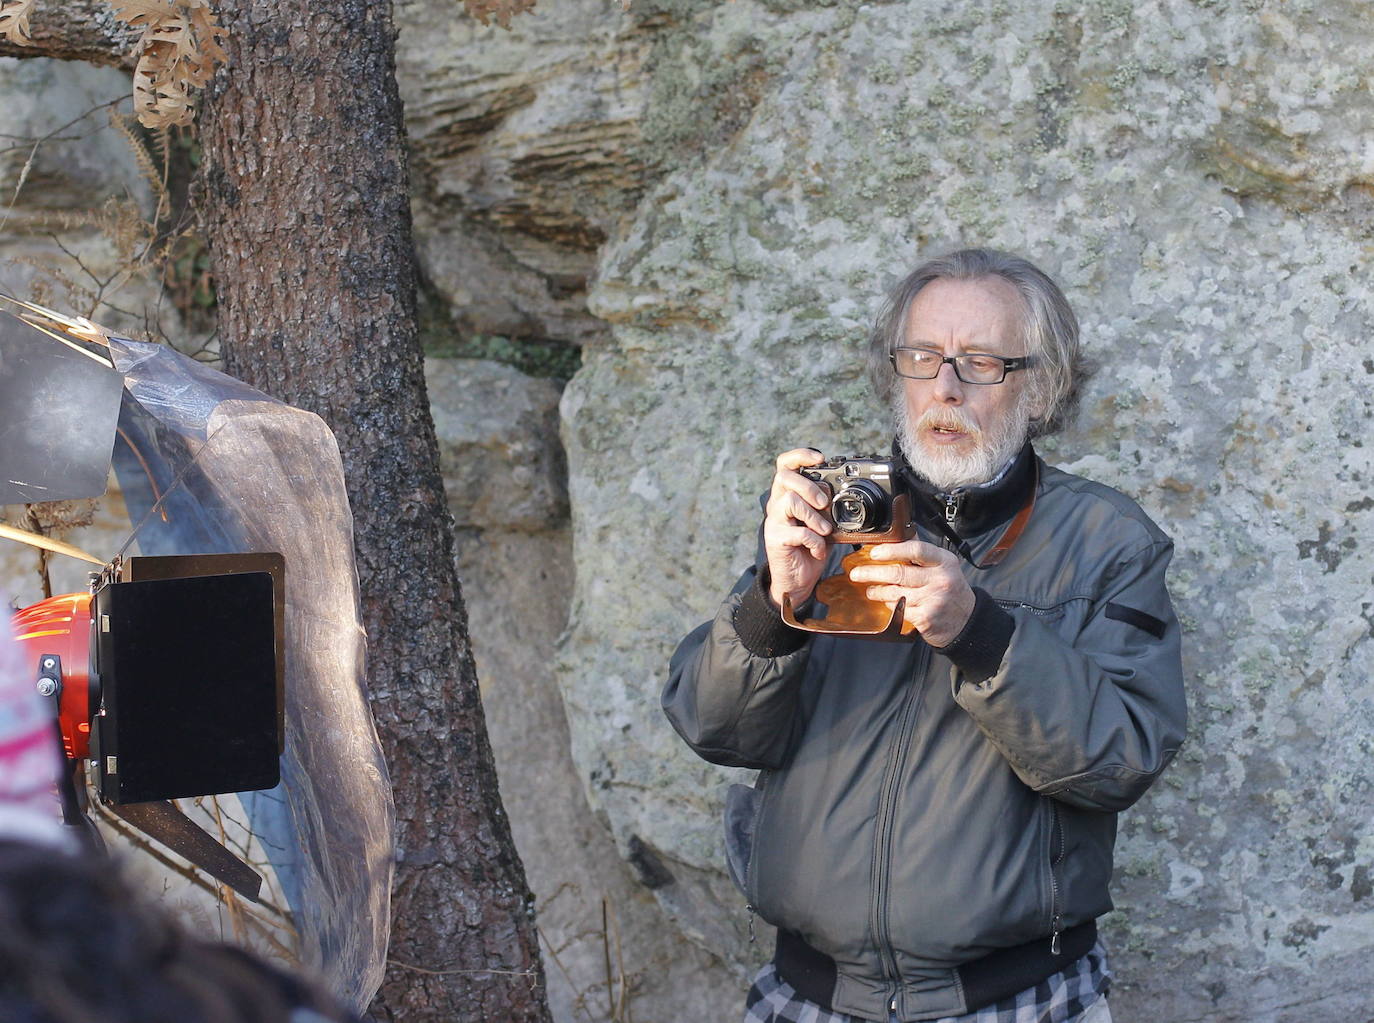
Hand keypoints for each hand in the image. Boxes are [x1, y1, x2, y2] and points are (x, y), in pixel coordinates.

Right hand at [763, 448, 833, 609]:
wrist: (796, 582)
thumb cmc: (809, 550)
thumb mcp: (823, 525)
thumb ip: (827, 509)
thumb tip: (846, 495)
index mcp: (787, 496)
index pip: (784, 465)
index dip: (800, 455)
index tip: (820, 459)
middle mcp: (776, 505)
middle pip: (784, 477)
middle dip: (809, 486)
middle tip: (823, 502)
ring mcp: (774, 522)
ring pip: (790, 501)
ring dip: (814, 516)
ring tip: (824, 530)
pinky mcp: (776, 540)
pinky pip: (799, 532)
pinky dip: (815, 542)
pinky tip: (818, 550)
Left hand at [847, 539, 973, 646]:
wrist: (966, 620)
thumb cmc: (950, 590)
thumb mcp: (943, 566)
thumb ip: (922, 552)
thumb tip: (898, 534)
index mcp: (944, 561)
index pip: (916, 550)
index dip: (892, 550)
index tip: (874, 552)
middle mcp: (941, 579)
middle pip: (899, 573)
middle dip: (872, 573)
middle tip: (857, 573)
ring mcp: (933, 599)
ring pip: (895, 593)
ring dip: (877, 591)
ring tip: (870, 590)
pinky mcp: (926, 617)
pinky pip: (899, 610)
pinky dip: (889, 606)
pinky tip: (886, 603)